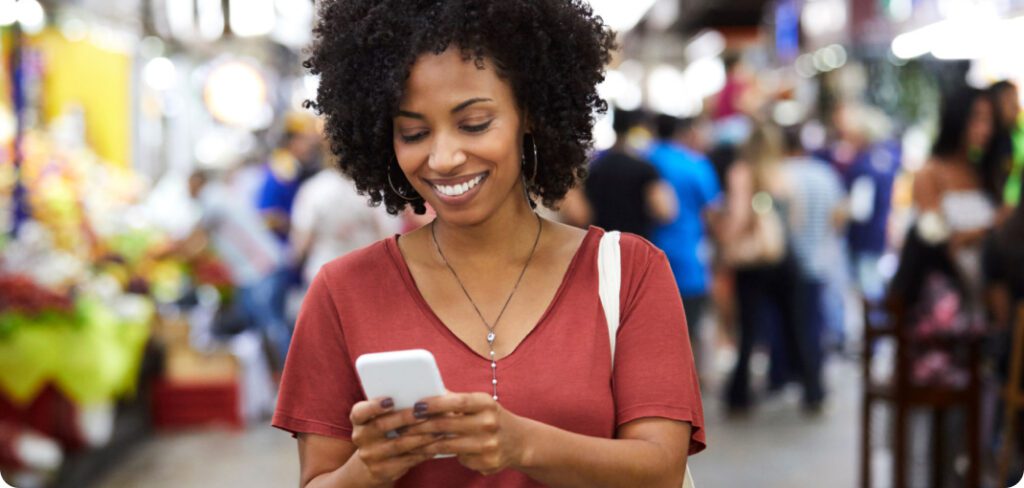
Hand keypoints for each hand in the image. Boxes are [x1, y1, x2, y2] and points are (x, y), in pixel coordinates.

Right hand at [349, 397, 438, 483]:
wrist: (375, 461)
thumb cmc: (386, 429)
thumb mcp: (383, 417)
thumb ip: (397, 404)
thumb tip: (426, 391)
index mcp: (359, 419)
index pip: (360, 411)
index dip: (374, 406)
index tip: (391, 401)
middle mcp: (360, 437)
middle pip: (381, 426)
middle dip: (404, 417)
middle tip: (424, 411)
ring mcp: (369, 455)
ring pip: (398, 444)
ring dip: (420, 436)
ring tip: (438, 429)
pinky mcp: (381, 470)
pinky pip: (405, 460)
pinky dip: (422, 452)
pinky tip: (435, 446)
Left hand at [402, 392, 526, 475]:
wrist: (520, 441)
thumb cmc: (490, 417)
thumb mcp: (479, 404)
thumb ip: (454, 399)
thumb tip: (426, 389)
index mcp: (486, 404)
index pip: (458, 402)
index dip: (435, 403)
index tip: (416, 405)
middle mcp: (489, 424)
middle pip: (448, 425)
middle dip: (421, 425)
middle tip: (402, 425)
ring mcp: (489, 445)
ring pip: (448, 445)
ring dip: (424, 443)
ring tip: (408, 440)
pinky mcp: (487, 463)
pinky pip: (457, 459)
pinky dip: (442, 456)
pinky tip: (428, 452)